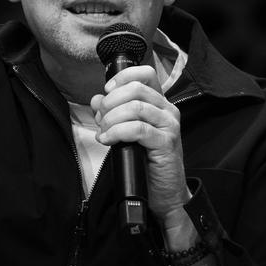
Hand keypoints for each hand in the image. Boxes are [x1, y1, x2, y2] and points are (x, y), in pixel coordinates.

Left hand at [90, 65, 192, 222]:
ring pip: (136, 107)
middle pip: (136, 88)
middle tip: (101, 118)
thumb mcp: (125, 132)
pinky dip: (117, 132)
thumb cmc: (145, 161)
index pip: (145, 74)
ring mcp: (169, 125)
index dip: (122, 78)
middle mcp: (167, 110)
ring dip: (111, 118)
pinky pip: (138, 129)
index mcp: (159, 103)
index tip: (107, 91)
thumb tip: (96, 99)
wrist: (163, 191)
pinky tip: (108, 140)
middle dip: (111, 101)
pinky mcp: (166, 143)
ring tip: (104, 132)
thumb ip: (112, 113)